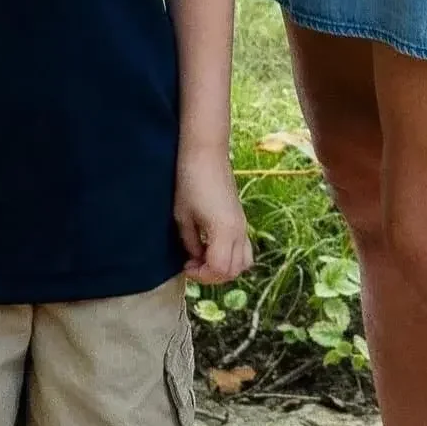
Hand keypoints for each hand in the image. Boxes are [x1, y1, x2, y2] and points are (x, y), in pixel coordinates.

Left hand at [175, 148, 252, 284]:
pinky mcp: (240, 218)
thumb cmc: (190, 179)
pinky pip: (243, 247)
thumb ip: (190, 242)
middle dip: (212, 274)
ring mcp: (243, 224)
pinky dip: (230, 254)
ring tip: (204, 257)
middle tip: (192, 263)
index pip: (220, 269)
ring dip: (224, 266)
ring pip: (243, 261)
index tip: (185, 265)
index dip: (201, 274)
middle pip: (234, 270)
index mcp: (225, 231)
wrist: (206, 151)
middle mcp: (239, 231)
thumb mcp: (183, 215)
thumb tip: (196, 256)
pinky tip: (211, 244)